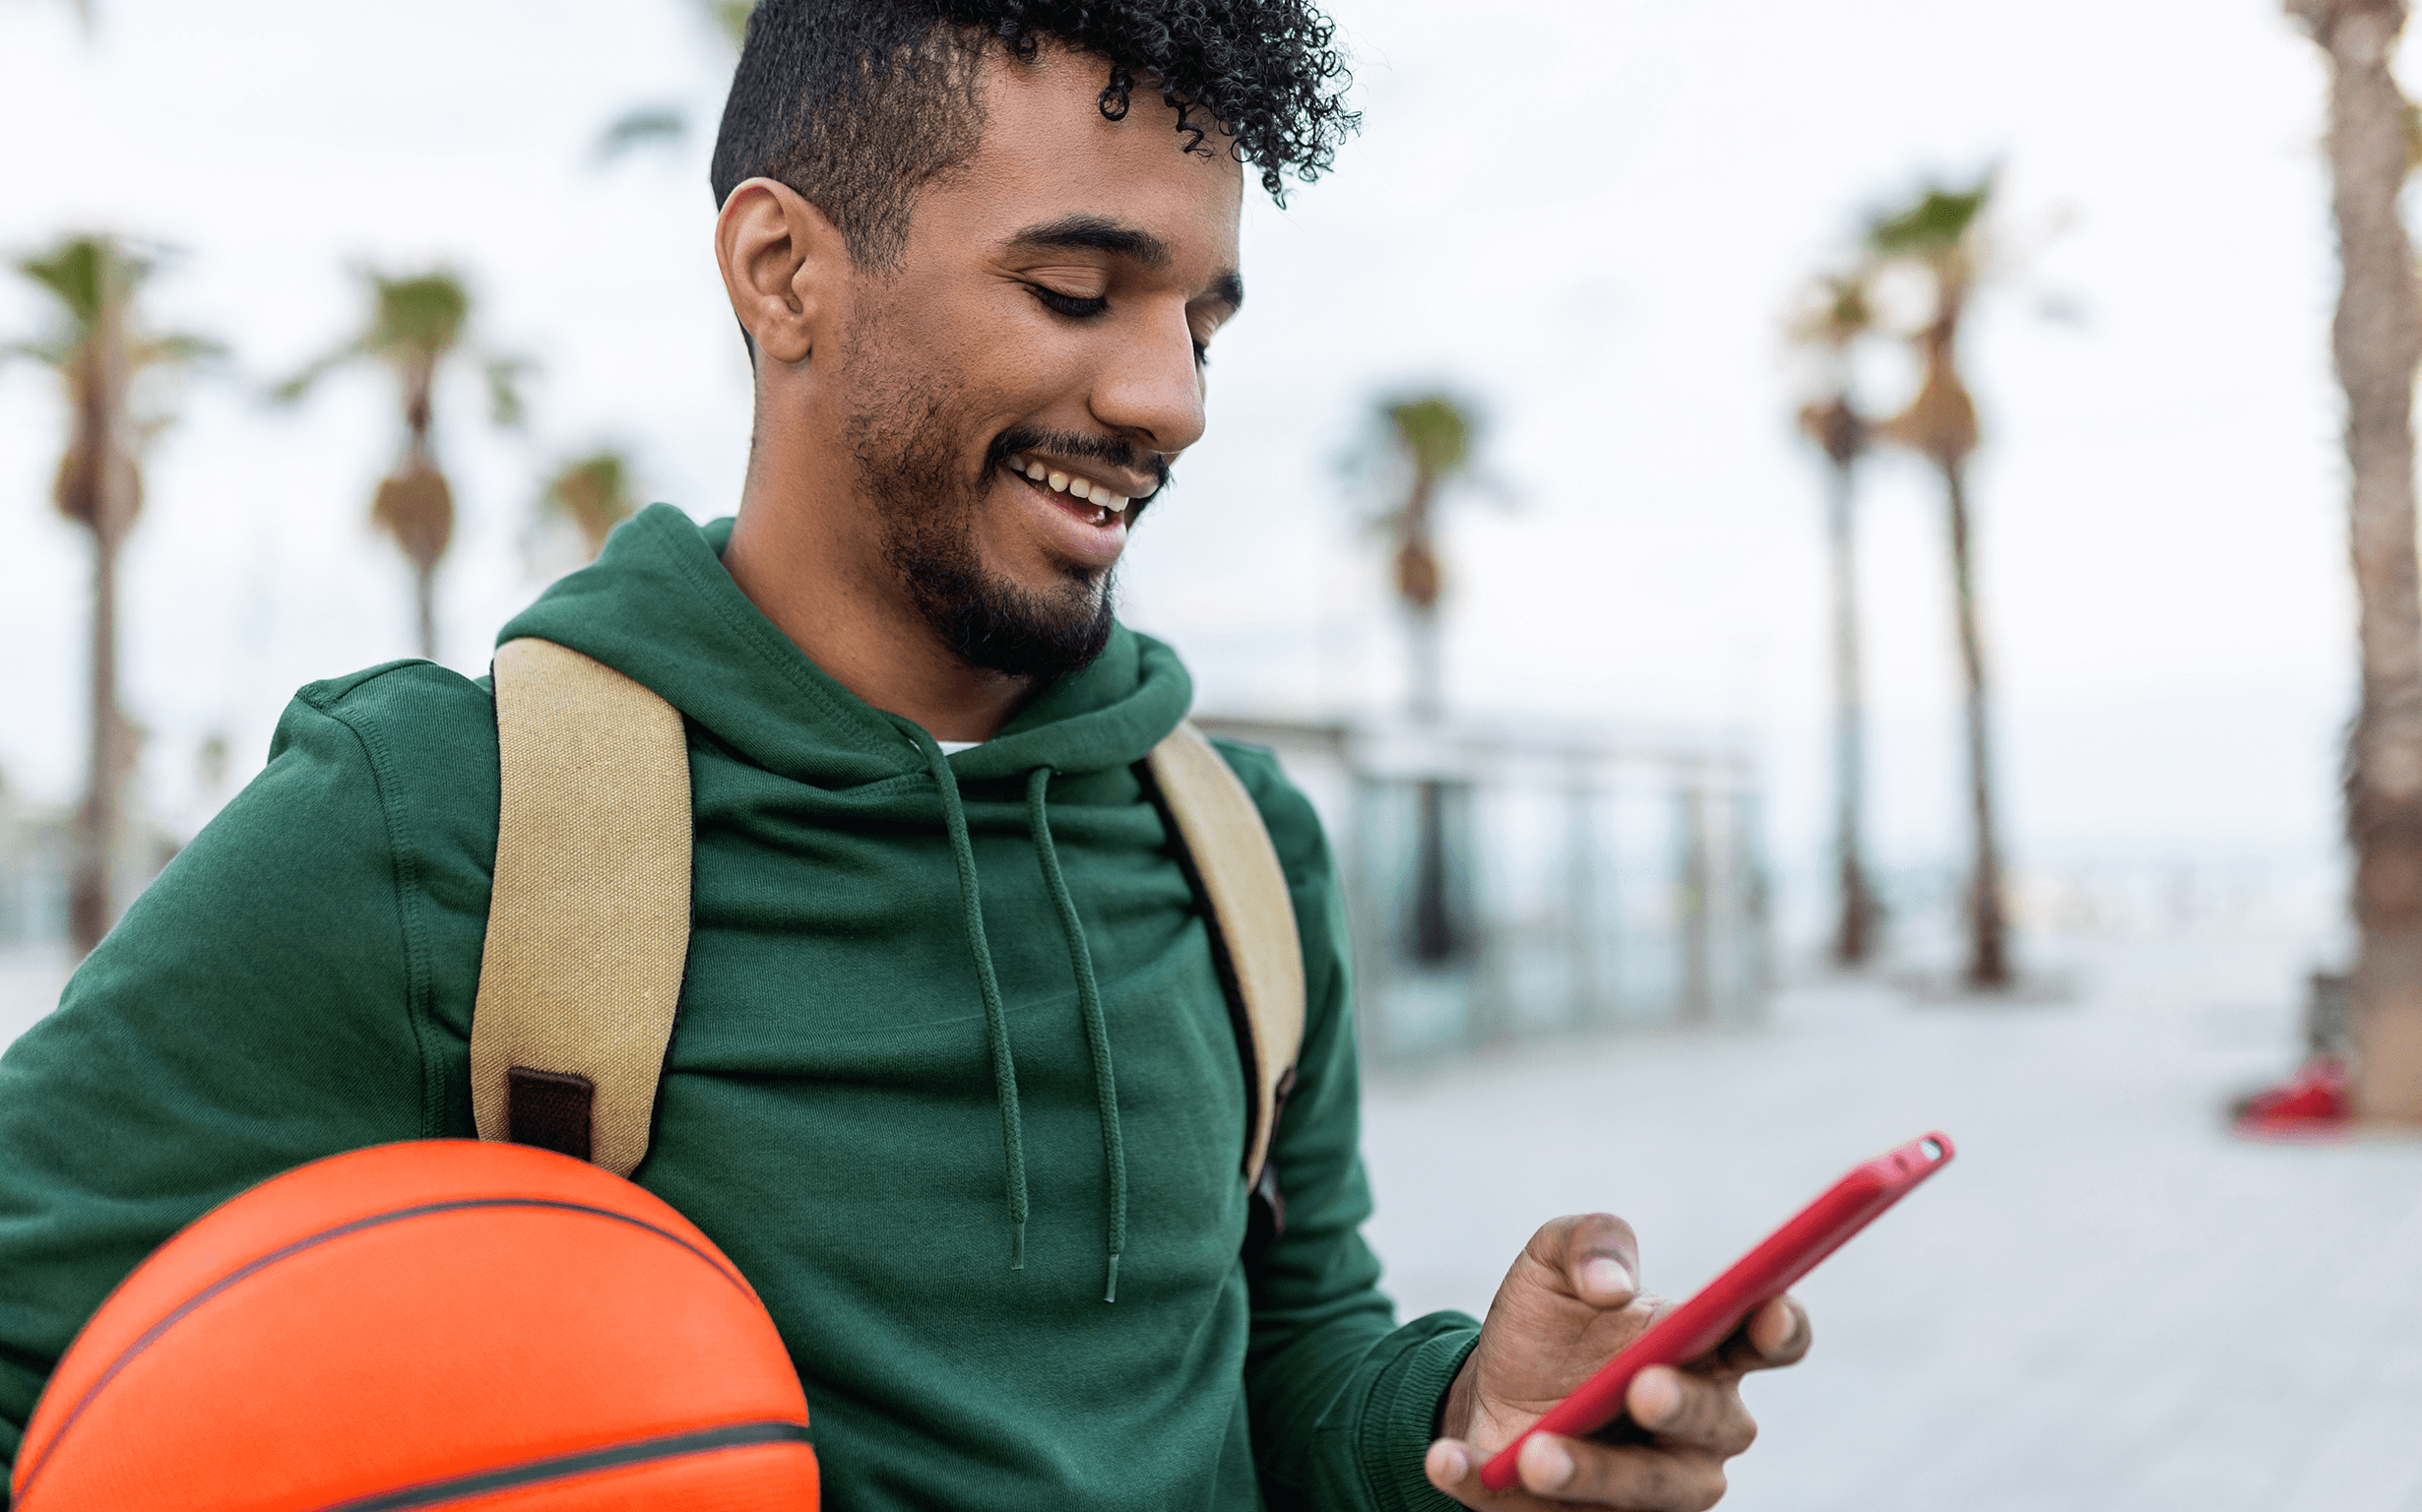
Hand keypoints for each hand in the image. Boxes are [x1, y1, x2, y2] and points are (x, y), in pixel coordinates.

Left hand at [1423, 1214, 1810, 1509]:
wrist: (1488, 1382)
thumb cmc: (1548, 1321)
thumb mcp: (1554, 1259)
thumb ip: (1589, 1243)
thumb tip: (1611, 1284)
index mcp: (1708, 1350)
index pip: (1773, 1339)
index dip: (1781, 1326)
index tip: (1766, 1309)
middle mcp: (1700, 1427)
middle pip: (1720, 1425)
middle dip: (1684, 1406)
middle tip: (1642, 1386)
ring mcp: (1654, 1485)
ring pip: (1646, 1490)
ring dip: (1591, 1471)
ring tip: (1534, 1453)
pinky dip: (1491, 1489)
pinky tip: (1448, 1462)